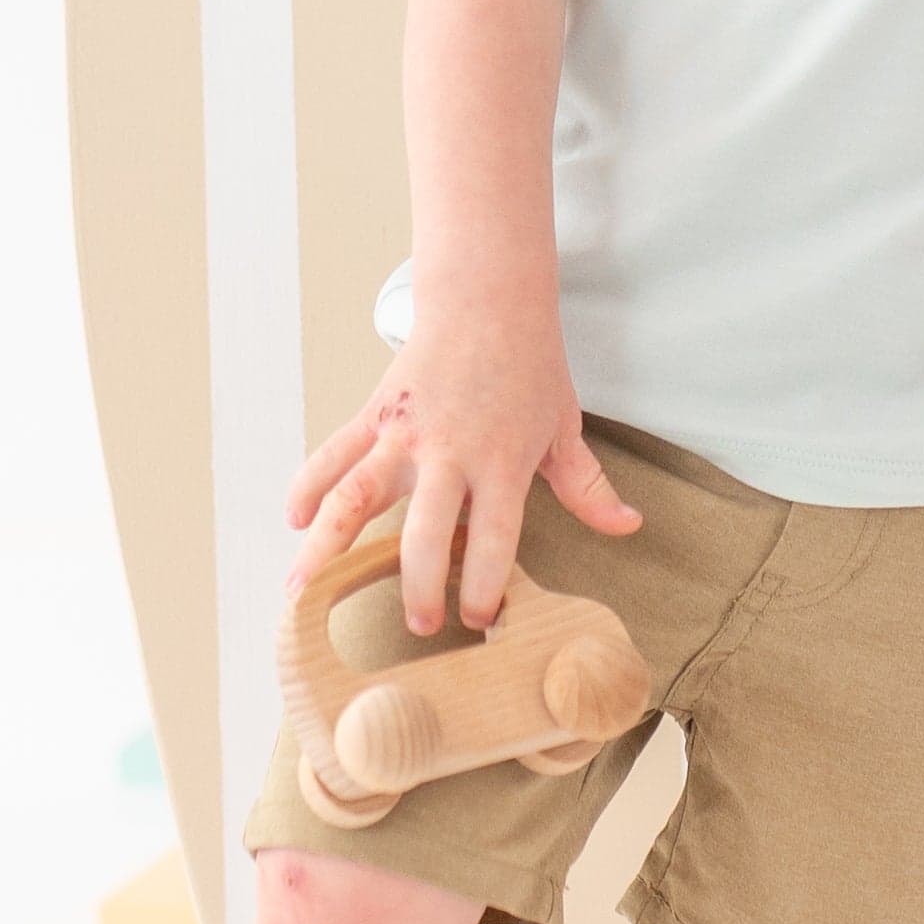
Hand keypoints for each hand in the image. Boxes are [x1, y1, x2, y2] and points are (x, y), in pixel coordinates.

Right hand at [285, 306, 641, 636]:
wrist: (488, 300)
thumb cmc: (529, 367)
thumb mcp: (564, 427)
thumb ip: (588, 486)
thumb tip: (628, 527)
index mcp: (500, 460)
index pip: (493, 534)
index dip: (483, 582)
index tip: (478, 617)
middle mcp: (448, 451)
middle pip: (423, 528)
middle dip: (416, 584)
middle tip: (418, 624)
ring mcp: (404, 433)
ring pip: (356, 495)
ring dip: (328, 546)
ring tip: (302, 592)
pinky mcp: (375, 414)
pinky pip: (334, 454)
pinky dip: (309, 485)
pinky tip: (295, 520)